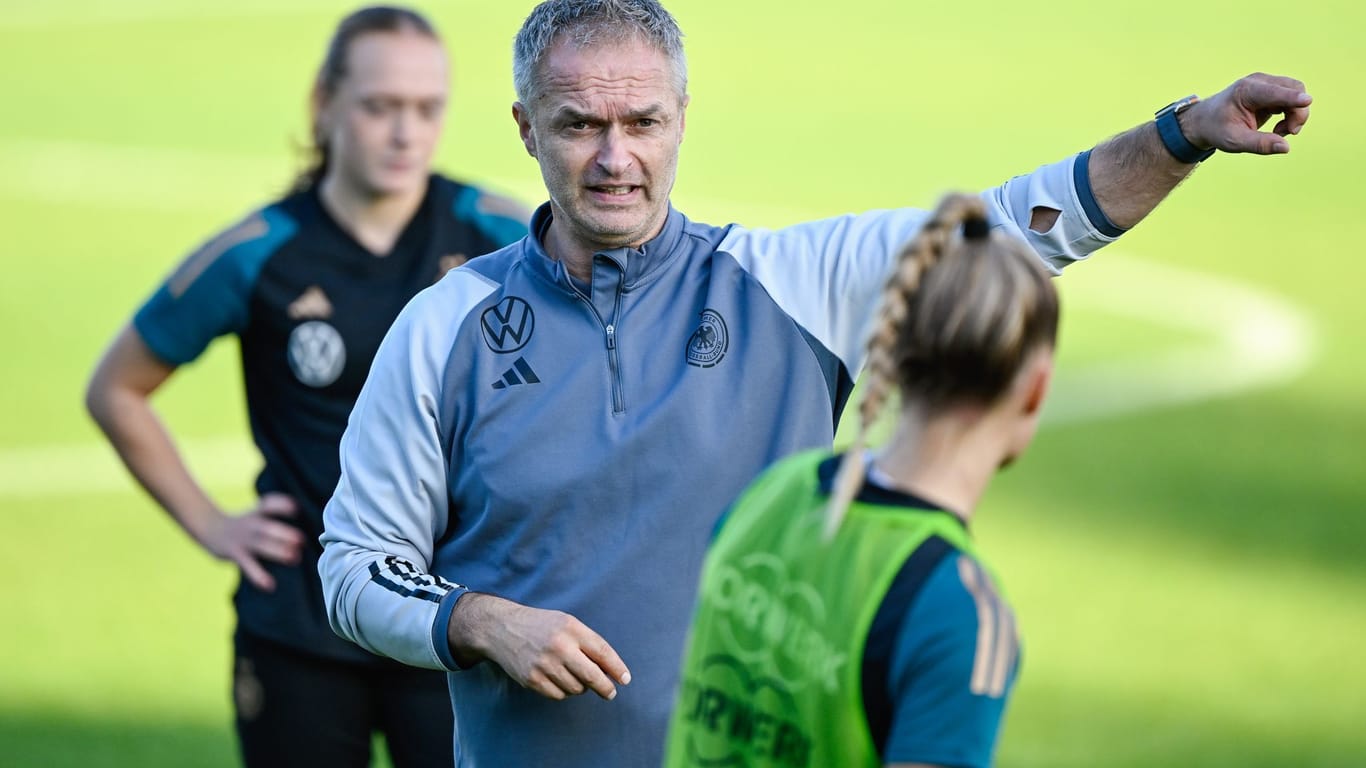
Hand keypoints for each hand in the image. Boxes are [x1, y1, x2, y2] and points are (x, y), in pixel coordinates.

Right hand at [198, 492, 304, 590]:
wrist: (209, 527)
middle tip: (302, 540)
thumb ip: (273, 516)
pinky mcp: (234, 553)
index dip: (281, 505)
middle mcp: (250, 524)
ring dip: (278, 551)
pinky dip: (258, 575)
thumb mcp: (255, 513)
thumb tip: (302, 525)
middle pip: (267, 527)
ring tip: (295, 558)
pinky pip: (247, 565)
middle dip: (284, 533)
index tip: (295, 509)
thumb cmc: (241, 523)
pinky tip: (270, 585)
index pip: (268, 504)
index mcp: (256, 513)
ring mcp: (242, 539)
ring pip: (260, 545)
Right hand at [448, 593, 630, 700]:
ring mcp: (544, 664)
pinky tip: (559, 680)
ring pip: (576, 689)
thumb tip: (611, 670)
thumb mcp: (566, 623)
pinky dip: (563, 692)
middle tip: (610, 693)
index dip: (617, 668)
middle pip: (592, 676)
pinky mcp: (532, 679)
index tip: (625, 680)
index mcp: (571, 628)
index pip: (602, 652)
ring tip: (574, 676)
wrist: (502, 628)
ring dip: (581, 687)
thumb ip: (588, 642)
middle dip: (605, 688)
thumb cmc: (541, 626)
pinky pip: (559, 695)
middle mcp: (559, 646)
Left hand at [1183, 72, 1310, 154]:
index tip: (1307, 101)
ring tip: (1278, 133)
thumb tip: (1286, 147)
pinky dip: (1291, 115)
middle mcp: (1259, 82)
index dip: (1292, 97)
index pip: (1274, 92)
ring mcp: (1267, 84)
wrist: (1206, 121)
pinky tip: (1277, 129)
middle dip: (1298, 113)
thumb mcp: (1234, 141)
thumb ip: (1259, 144)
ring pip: (1297, 94)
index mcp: (1246, 90)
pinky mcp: (1272, 91)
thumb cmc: (1217, 130)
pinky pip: (1293, 99)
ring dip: (1295, 115)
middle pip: (1293, 89)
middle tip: (1289, 132)